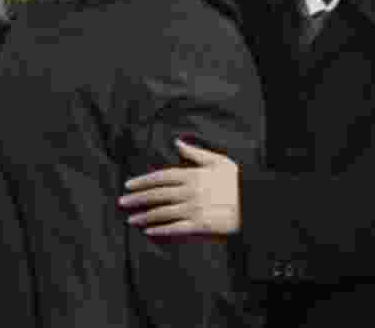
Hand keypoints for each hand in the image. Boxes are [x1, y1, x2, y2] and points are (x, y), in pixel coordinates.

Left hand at [119, 139, 240, 235]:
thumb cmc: (236, 180)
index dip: (142, 181)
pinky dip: (160, 230)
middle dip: (137, 199)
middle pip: (157, 195)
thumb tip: (177, 142)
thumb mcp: (217, 161)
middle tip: (122, 202)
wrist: (253, 202)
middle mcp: (189, 192)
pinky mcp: (199, 225)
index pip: (161, 177)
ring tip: (131, 219)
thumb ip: (195, 152)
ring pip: (162, 213)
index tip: (128, 185)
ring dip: (145, 216)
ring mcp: (193, 209)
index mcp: (192, 175)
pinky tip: (149, 231)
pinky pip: (175, 228)